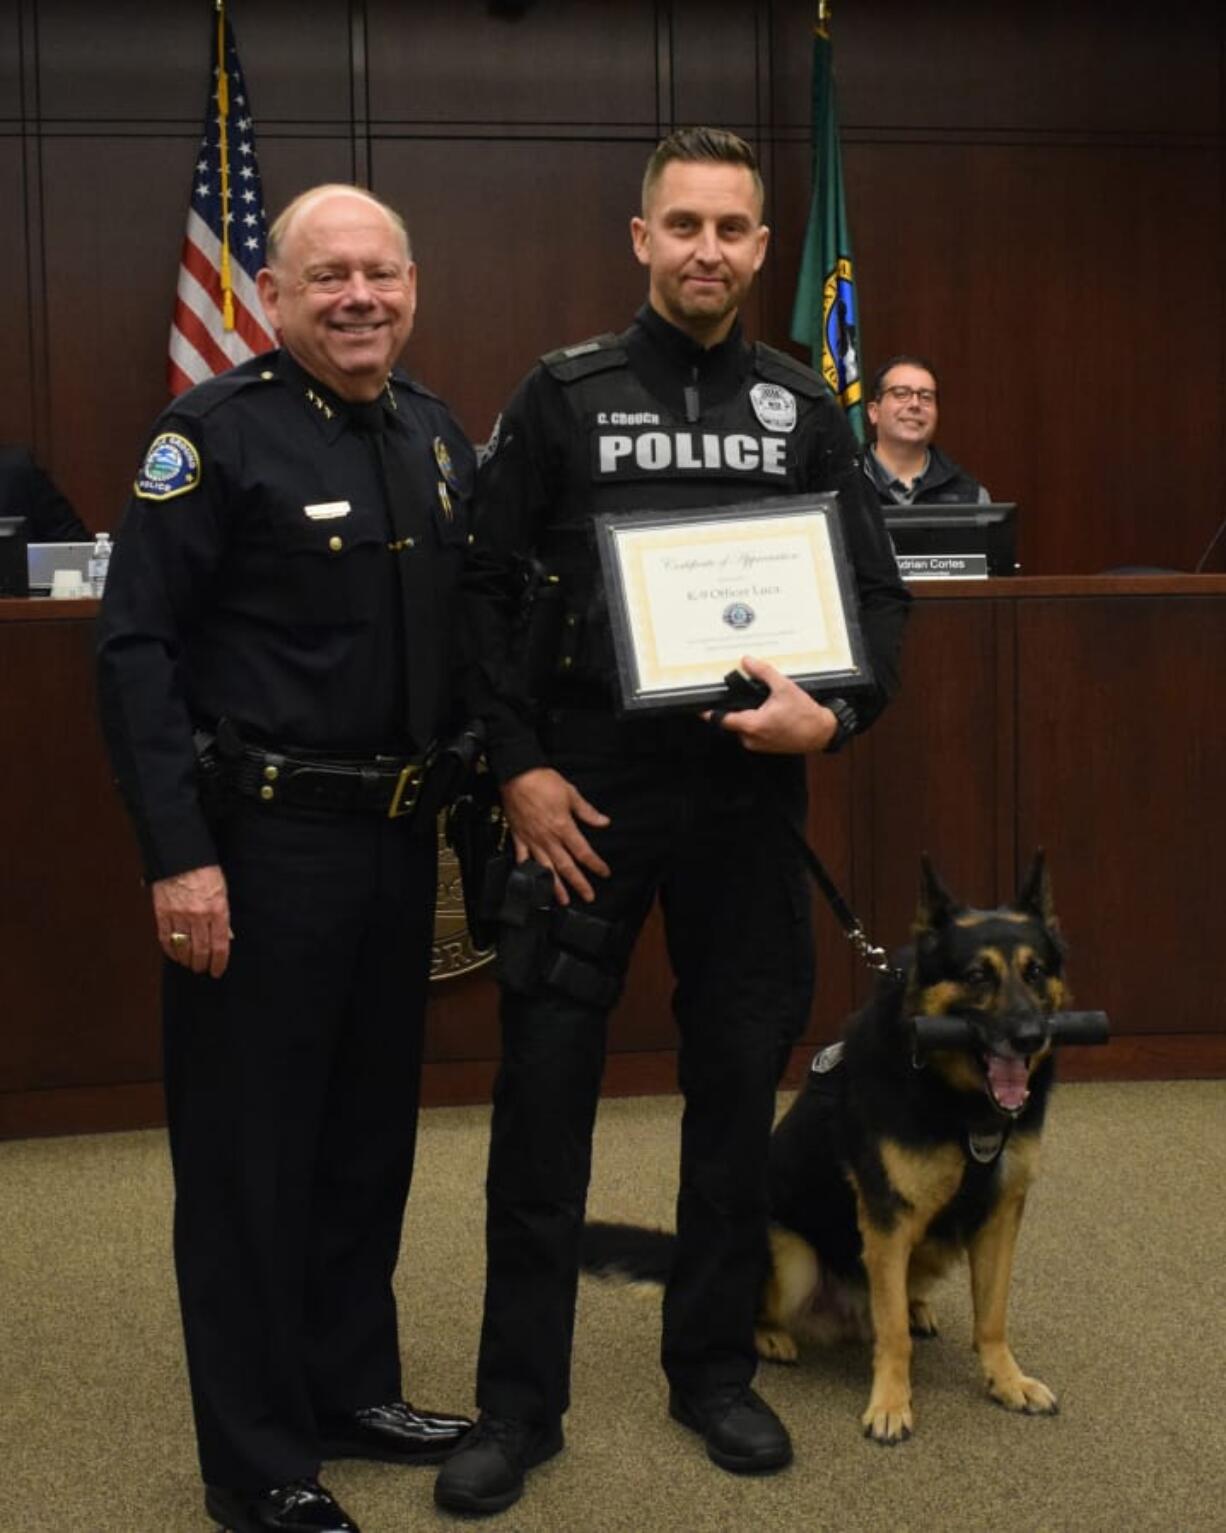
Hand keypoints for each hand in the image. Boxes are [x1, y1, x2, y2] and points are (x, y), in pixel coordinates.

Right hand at [152, 865, 231, 977]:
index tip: (217, 971)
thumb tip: (226, 937)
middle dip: (202, 964)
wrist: (181, 855)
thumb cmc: (204, 870)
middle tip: (202, 969)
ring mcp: (179, 915)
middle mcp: (198, 915)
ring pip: (183, 947)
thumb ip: (223, 915)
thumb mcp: (222, 891)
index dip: (219, 962)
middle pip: (201, 950)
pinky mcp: (162, 912)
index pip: (220, 945)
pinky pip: (166, 938)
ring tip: (190, 964)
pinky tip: (175, 954)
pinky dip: (170, 950)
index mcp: (217, 909)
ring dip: (187, 960)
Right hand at [500, 767, 610, 904]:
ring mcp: (532, 840)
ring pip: (545, 868)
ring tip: (562, 900)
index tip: (604, 872)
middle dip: (578, 883)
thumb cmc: (543, 781)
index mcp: (563, 827)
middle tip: (588, 896)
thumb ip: (587, 811)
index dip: (595, 864)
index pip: (583, 852)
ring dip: (555, 886)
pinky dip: (526, 871)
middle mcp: (548, 838)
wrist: (516, 775)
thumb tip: (604, 822)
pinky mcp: (518, 837)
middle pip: (566, 866)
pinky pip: (522, 858)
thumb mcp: (571, 793)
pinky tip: (530, 882)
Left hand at [703, 655, 838, 754]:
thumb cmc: (805, 714)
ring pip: (743, 726)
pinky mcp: (765, 747)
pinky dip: (756, 722)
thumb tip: (747, 661)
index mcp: (752, 724)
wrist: (820, 733)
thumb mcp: (784, 687)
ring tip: (764, 704)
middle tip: (748, 695)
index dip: (709, 712)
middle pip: (732, 720)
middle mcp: (752, 738)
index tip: (698, 706)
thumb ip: (763, 672)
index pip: (721, 719)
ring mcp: (758, 744)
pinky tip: (770, 713)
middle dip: (737, 707)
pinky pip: (753, 732)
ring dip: (748, 715)